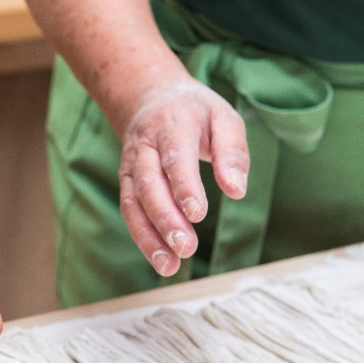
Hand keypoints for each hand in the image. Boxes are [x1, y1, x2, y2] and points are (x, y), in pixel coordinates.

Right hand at [118, 78, 249, 275]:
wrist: (150, 97)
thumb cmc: (195, 112)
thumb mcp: (224, 117)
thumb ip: (232, 152)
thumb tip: (236, 190)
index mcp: (173, 125)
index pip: (176, 157)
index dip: (184, 186)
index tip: (197, 214)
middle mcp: (145, 146)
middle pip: (149, 184)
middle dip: (165, 218)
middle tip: (185, 246)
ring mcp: (131, 166)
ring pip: (133, 202)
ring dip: (149, 235)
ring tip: (169, 265)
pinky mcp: (126, 182)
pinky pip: (130, 212)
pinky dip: (143, 237)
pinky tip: (161, 259)